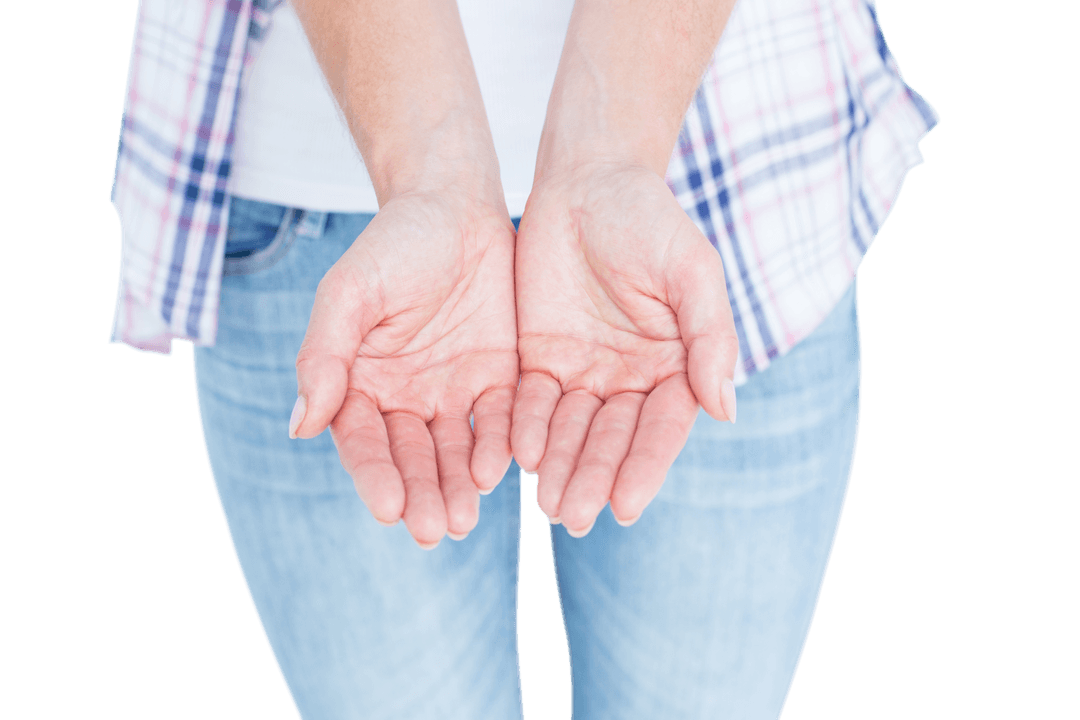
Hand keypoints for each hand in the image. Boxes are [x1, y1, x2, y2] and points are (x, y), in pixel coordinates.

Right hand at [290, 192, 517, 549]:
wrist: (455, 205)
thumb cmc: (393, 243)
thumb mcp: (351, 292)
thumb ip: (326, 355)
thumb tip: (300, 425)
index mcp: (361, 382)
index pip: (364, 440)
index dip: (375, 475)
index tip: (389, 508)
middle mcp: (406, 396)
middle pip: (412, 457)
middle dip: (421, 494)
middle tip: (433, 530)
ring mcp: (453, 389)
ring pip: (456, 449)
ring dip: (459, 484)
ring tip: (465, 517)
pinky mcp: (498, 377)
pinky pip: (499, 419)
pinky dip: (500, 444)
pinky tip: (502, 469)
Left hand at [512, 164, 738, 536]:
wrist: (585, 179)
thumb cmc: (649, 219)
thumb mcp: (691, 271)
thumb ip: (710, 336)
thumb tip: (726, 410)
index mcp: (676, 365)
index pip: (662, 429)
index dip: (645, 467)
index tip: (625, 507)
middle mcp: (631, 378)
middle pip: (612, 440)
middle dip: (595, 478)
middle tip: (573, 518)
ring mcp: (585, 371)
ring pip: (571, 431)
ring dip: (560, 468)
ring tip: (547, 505)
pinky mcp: (540, 359)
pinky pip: (532, 403)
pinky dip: (527, 429)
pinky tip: (519, 456)